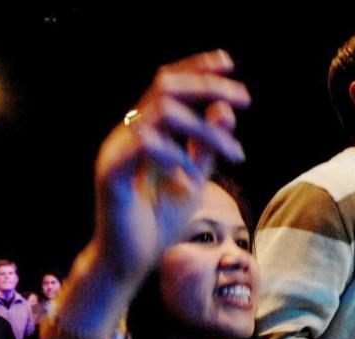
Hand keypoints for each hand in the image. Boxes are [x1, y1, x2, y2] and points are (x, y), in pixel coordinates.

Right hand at [93, 49, 250, 280]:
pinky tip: (192, 176)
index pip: (168, 84)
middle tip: (244, 98)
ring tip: (232, 153)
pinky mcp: (110, 172)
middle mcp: (128, 132)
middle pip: (165, 86)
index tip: (229, 61)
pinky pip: (145, 144)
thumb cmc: (158, 223)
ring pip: (161, 111)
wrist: (130, 261)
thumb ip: (207, 147)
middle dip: (208, 85)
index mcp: (145, 130)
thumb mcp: (194, 179)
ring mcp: (116, 149)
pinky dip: (176, 154)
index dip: (197, 67)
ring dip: (203, 128)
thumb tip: (225, 108)